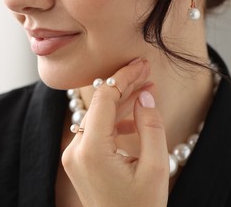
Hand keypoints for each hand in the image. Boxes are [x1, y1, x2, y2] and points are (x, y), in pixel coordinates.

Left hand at [62, 59, 168, 206]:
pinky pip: (96, 130)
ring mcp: (74, 156)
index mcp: (92, 150)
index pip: (105, 97)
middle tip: (146, 71)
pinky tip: (134, 116)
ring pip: (98, 116)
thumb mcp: (155, 166)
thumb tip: (145, 95)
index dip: (125, 77)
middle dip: (124, 85)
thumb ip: (151, 126)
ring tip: (146, 89)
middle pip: (99, 104)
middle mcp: (76, 150)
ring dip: (121, 102)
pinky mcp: (80, 161)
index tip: (142, 64)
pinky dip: (114, 120)